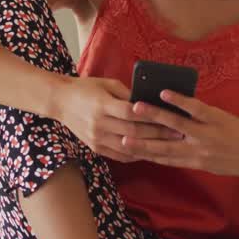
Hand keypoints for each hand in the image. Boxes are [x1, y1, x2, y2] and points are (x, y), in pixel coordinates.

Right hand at [52, 77, 181, 163]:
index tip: (171, 117)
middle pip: (133, 131)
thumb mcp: (107, 84)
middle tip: (178, 133)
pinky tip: (150, 152)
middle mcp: (99, 124)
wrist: (60, 102)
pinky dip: (136, 154)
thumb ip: (128, 94)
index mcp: (102, 105)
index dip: (152, 116)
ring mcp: (97, 138)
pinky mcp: (95, 147)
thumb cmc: (87, 88)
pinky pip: (119, 155)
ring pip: (128, 147)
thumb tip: (150, 103)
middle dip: (158, 133)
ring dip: (150, 147)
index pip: (132, 113)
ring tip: (169, 145)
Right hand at [122, 90, 238, 177]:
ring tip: (136, 107)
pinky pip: (194, 109)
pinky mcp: (216, 119)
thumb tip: (167, 147)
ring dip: (154, 115)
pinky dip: (179, 100)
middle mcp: (195, 150)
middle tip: (120, 133)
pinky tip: (165, 93)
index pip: (162, 157)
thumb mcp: (207, 165)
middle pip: (162, 144)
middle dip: (140, 139)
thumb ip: (187, 156)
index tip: (124, 147)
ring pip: (174, 124)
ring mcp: (205, 133)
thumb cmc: (232, 162)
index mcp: (191, 161)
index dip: (142, 152)